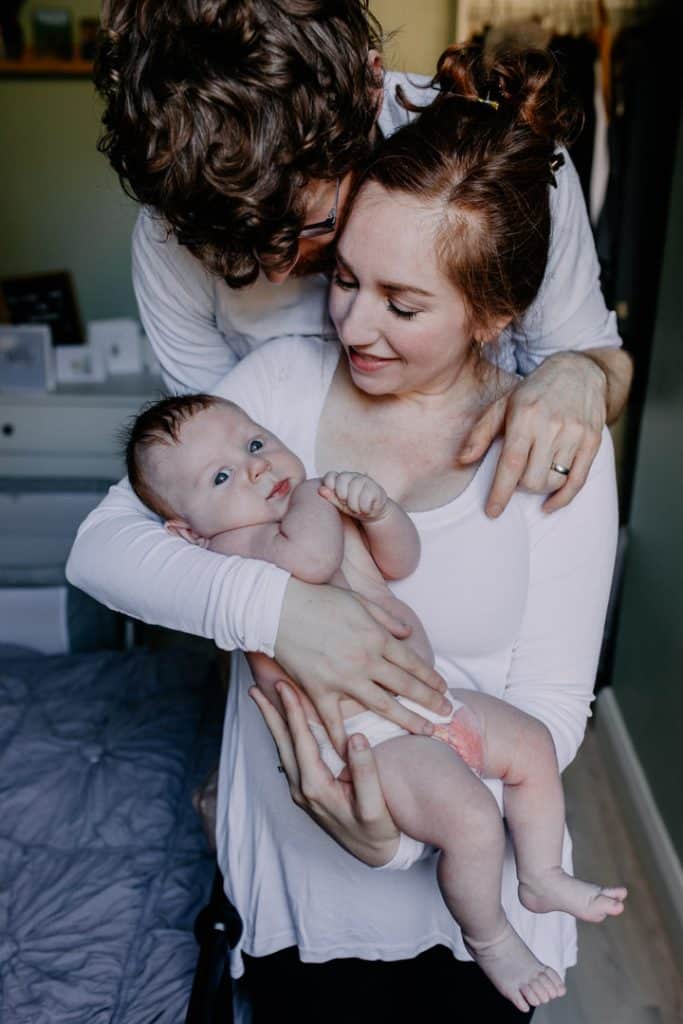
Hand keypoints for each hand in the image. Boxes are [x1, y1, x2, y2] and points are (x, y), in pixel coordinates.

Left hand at [249, 681, 400, 865]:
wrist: (372, 854)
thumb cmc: (376, 829)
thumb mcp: (375, 806)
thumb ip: (365, 772)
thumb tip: (356, 738)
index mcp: (316, 787)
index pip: (301, 741)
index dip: (292, 712)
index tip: (285, 686)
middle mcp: (302, 788)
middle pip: (282, 743)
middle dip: (270, 713)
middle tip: (255, 686)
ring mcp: (301, 790)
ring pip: (283, 748)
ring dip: (273, 723)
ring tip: (262, 699)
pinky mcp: (306, 790)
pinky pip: (291, 755)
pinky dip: (284, 734)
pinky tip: (284, 723)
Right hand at [275, 577, 449, 754]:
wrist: (278, 607)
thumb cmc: (318, 598)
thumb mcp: (359, 601)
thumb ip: (385, 619)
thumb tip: (407, 633)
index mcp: (377, 637)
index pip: (412, 662)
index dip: (431, 677)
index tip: (443, 689)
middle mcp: (366, 660)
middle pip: (406, 686)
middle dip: (430, 701)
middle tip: (447, 713)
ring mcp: (343, 678)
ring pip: (383, 705)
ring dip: (407, 719)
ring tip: (426, 731)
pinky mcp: (319, 690)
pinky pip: (334, 720)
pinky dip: (344, 739)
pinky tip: (357, 752)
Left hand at [319, 470, 387, 520]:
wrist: (372, 512)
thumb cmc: (353, 507)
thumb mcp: (340, 504)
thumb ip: (331, 497)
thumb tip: (320, 489)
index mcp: (341, 479)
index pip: (330, 476)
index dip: (329, 485)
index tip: (335, 497)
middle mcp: (352, 476)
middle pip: (342, 479)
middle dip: (342, 496)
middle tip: (346, 504)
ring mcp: (364, 480)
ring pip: (355, 487)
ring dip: (354, 504)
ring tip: (356, 509)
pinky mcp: (375, 488)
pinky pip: (366, 497)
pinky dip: (364, 508)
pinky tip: (366, 509)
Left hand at [460, 352, 606, 515]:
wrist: (580, 370)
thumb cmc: (535, 390)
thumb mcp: (502, 403)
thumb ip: (481, 433)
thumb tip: (463, 460)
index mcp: (525, 416)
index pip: (512, 463)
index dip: (501, 492)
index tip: (492, 512)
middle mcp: (552, 425)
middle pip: (533, 479)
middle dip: (520, 486)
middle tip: (517, 476)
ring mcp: (575, 433)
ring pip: (554, 481)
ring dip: (539, 488)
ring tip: (533, 474)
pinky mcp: (593, 441)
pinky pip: (578, 481)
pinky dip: (562, 498)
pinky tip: (549, 504)